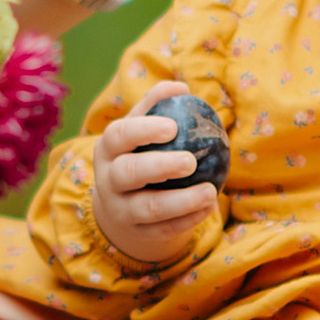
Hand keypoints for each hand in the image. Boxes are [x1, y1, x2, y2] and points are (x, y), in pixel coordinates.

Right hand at [91, 85, 220, 267]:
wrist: (122, 202)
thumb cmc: (138, 152)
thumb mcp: (140, 128)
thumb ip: (157, 105)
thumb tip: (181, 87)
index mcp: (108, 148)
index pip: (119, 136)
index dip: (144, 131)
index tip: (173, 127)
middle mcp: (108, 180)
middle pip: (128, 174)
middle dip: (159, 167)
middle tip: (191, 161)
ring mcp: (120, 210)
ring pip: (148, 208)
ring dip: (182, 201)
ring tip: (211, 191)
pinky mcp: (138, 232)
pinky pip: (164, 229)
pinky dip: (188, 220)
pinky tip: (210, 207)